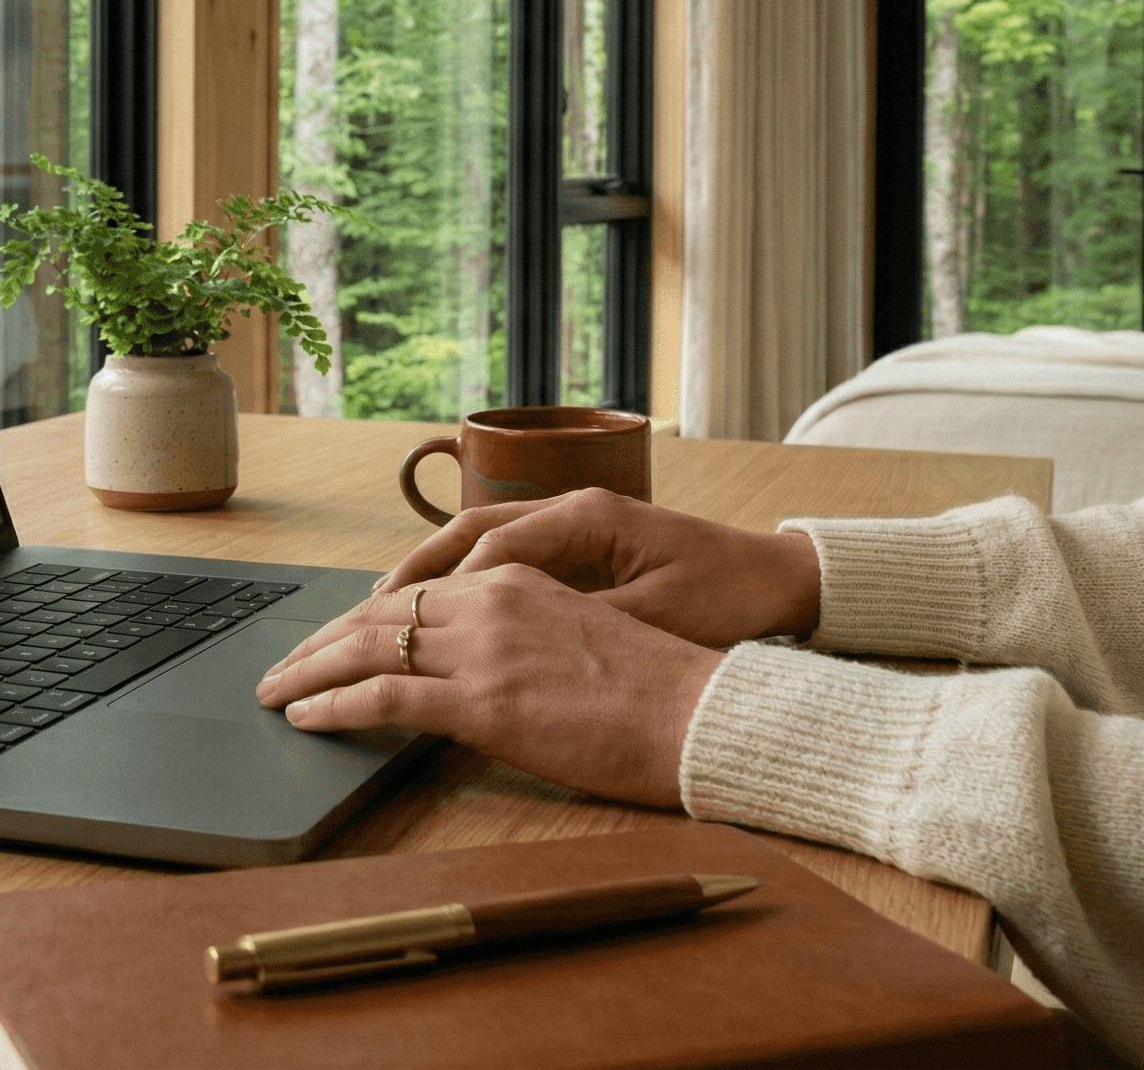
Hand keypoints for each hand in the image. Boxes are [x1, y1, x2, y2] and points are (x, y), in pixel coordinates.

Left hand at [255, 566, 723, 807]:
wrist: (701, 714)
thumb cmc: (656, 690)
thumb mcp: (579, 637)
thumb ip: (517, 638)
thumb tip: (471, 665)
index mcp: (516, 580)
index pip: (415, 592)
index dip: (360, 618)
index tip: (328, 639)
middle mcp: (491, 601)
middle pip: (378, 613)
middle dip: (320, 642)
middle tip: (279, 665)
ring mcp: (484, 650)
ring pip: (369, 647)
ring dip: (310, 671)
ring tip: (275, 691)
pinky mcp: (483, 702)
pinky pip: (385, 697)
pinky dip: (334, 705)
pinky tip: (306, 716)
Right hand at [370, 488, 821, 649]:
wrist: (780, 583)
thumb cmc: (728, 601)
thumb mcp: (656, 617)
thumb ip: (580, 621)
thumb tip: (505, 635)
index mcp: (590, 516)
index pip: (494, 547)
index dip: (446, 589)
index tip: (405, 626)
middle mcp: (572, 508)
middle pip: (470, 532)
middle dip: (413, 574)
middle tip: (363, 613)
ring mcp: (572, 523)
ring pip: (477, 541)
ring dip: (428, 577)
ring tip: (376, 613)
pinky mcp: (578, 546)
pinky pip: (502, 559)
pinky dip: (462, 583)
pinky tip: (433, 615)